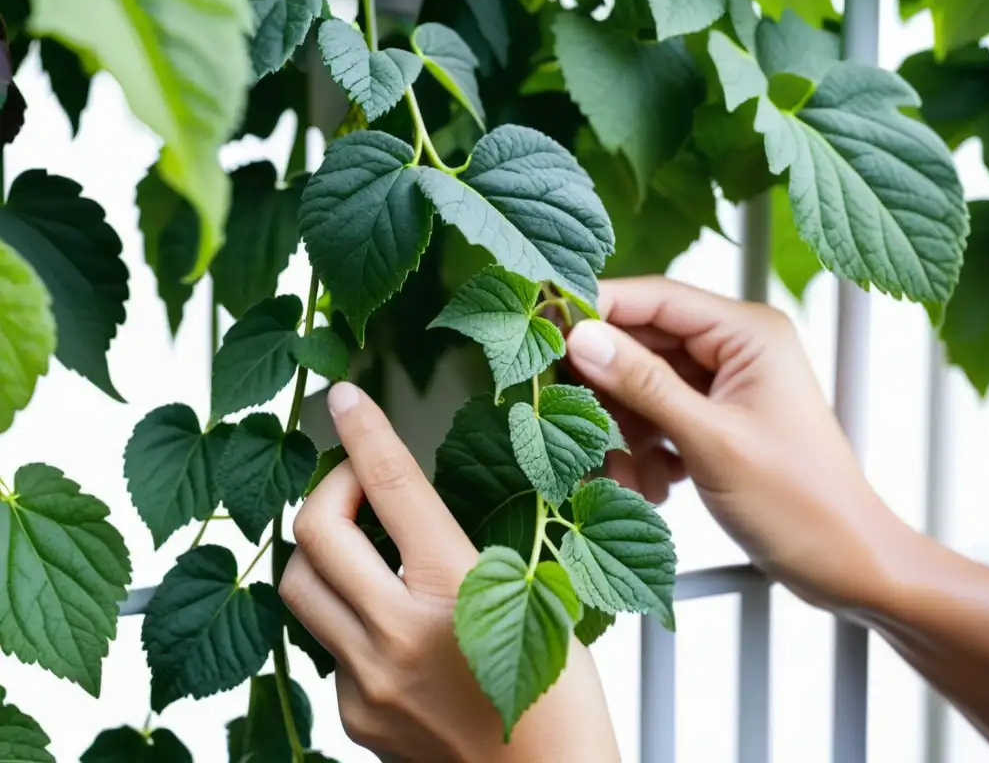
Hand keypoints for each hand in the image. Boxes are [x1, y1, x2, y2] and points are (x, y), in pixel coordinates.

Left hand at [280, 382, 618, 762]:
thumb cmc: (563, 698)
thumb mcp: (536, 597)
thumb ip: (463, 551)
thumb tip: (409, 507)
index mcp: (457, 590)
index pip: (392, 485)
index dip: (363, 429)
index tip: (343, 399)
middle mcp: (398, 634)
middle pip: (315, 531)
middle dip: (329, 487)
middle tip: (356, 483)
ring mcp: (368, 680)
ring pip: (299, 586)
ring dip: (321, 549)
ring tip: (361, 545)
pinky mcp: (355, 714)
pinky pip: (325, 644)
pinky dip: (344, 614)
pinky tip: (384, 618)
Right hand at [566, 276, 912, 611]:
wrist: (847, 566)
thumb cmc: (800, 504)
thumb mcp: (711, 441)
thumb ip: (643, 386)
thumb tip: (580, 338)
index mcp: (748, 333)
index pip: (656, 298)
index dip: (597, 309)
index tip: (544, 329)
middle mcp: (736, 349)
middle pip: (644, 344)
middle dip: (608, 388)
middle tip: (568, 415)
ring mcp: (726, 387)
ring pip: (645, 388)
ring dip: (625, 432)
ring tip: (628, 477)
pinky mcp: (717, 422)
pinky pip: (659, 420)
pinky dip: (646, 452)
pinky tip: (656, 487)